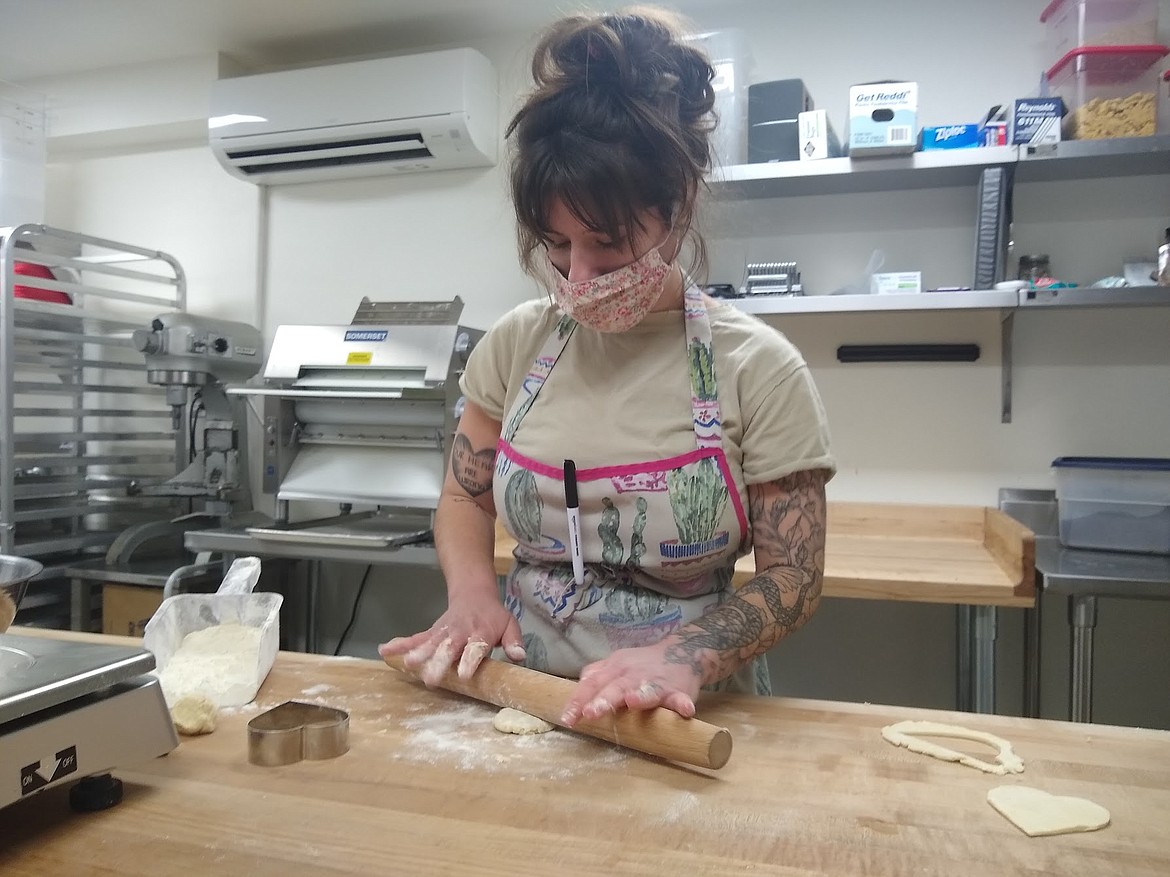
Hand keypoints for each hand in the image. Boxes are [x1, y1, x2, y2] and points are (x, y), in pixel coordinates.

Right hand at [377, 593, 524, 685]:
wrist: (473, 593)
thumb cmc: (493, 616)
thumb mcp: (509, 624)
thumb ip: (513, 641)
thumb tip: (519, 656)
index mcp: (481, 632)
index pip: (476, 648)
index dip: (470, 660)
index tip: (463, 675)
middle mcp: (460, 632)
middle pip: (449, 648)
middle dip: (439, 663)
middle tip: (430, 679)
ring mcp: (443, 632)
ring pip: (430, 643)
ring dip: (418, 653)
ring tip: (407, 664)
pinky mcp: (432, 632)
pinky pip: (415, 638)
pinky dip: (400, 643)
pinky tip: (385, 650)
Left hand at [560, 639, 699, 726]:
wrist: (683, 652)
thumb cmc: (643, 664)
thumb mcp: (617, 664)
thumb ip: (597, 674)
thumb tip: (577, 687)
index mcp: (615, 668)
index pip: (593, 684)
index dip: (579, 700)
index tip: (567, 718)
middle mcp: (633, 674)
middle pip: (616, 687)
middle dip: (603, 700)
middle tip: (590, 714)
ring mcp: (656, 682)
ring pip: (647, 690)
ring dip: (640, 697)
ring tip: (632, 703)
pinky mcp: (678, 691)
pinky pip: (680, 698)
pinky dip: (682, 703)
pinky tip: (685, 709)